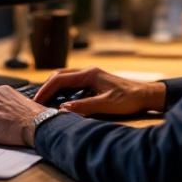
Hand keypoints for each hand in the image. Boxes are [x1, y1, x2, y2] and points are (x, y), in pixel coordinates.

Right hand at [33, 67, 165, 116]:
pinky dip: (62, 90)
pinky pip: (73, 83)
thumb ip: (85, 106)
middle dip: (46, 87)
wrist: (146, 95)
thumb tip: (63, 109)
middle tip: (36, 101)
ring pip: (65, 78)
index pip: (60, 79)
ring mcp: (91, 76)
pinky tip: (60, 101)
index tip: (36, 101)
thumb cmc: (129, 99)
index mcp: (89, 74)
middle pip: (59, 76)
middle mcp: (88, 72)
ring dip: (54, 88)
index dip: (46, 90)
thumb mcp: (106, 105)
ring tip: (44, 102)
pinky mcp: (94, 82)